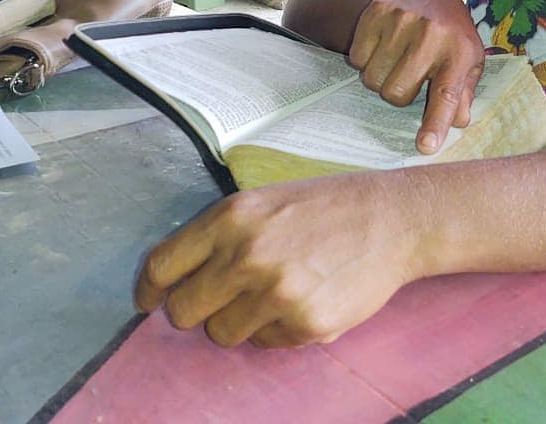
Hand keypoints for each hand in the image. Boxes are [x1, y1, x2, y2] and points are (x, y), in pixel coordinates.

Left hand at [135, 174, 421, 347]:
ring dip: (241, 319)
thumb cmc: (329, 206)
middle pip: (183, 311)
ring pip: (222, 333)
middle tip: (227, 294)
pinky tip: (307, 298)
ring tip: (279, 290)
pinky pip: (265, 343)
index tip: (151, 300)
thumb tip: (173, 278)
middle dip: (199, 307)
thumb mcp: (268, 200)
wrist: (394, 219)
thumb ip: (222, 234)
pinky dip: (279, 328)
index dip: (151, 289)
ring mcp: (276, 293)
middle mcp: (248, 255)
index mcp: (233, 217)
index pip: (162, 266)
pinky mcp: (304, 324)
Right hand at [348, 0, 484, 153]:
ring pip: (373, 79)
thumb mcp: (468, 61)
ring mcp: (403, 20)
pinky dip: (366, 58)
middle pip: (397, 93)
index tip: (426, 146)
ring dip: (381, 76)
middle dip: (399, 92)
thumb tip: (458, 123)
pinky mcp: (377, 11)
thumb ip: (463, 94)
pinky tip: (384, 44)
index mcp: (460, 51)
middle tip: (410, 74)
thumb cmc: (451, 35)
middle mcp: (432, 33)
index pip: (447, 95)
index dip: (435, 123)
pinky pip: (358, 58)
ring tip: (398, 57)